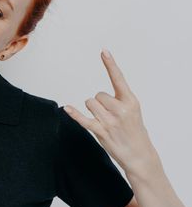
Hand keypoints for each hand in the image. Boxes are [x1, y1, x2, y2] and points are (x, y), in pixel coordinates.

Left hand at [62, 49, 158, 174]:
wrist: (140, 155)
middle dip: (100, 103)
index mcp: (131, 101)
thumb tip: (99, 96)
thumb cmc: (135, 131)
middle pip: (97, 95)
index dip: (110, 64)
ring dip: (92, 110)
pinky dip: (74, 113)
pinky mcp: (101, 131)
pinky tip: (66, 108)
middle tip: (110, 116)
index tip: (103, 51)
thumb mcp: (133, 111)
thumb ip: (119, 100)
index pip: (118, 79)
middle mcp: (121, 109)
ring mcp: (111, 121)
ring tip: (104, 122)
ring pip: (90, 103)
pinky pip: (83, 119)